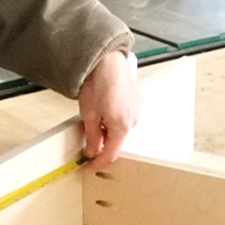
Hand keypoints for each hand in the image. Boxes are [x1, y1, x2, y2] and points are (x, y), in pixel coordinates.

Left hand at [78, 51, 141, 169]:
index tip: (88, 166)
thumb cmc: (98, 81)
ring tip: (94, 114)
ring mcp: (137, 109)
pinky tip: (104, 107)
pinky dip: (114, 118)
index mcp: (122, 126)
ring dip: (108, 129)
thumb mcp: (89, 114)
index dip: (98, 163)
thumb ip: (92, 137)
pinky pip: (125, 116)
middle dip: (102, 142)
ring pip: (120, 129)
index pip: (110, 154)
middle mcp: (133, 120)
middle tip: (87, 136)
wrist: (107, 58)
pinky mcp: (137, 100)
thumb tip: (93, 151)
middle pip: (116, 141)